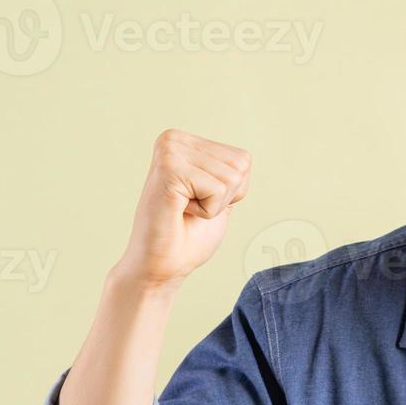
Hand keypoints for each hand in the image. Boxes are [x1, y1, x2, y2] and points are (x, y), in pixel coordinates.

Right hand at [115, 128, 252, 289]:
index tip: (198, 202)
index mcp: (184, 141)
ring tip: (184, 210)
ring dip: (215, 204)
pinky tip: (179, 212)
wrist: (162, 265)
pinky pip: (218, 189)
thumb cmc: (188, 236)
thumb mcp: (218, 198)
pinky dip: (207, 211)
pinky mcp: (169, 169)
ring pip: (231, 177)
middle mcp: (173, 139)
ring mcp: (169, 151)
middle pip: (240, 166)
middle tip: (191, 209)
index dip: (231, 192)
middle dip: (224, 197)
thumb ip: (227, 175)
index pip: (243, 160)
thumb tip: (243, 160)